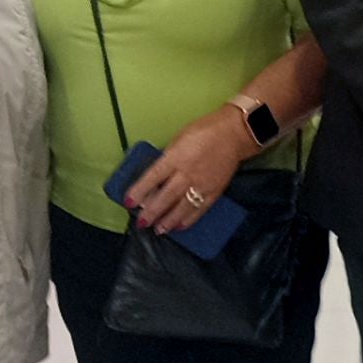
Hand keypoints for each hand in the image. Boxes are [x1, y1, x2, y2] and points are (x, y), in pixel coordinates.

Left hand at [124, 107, 253, 233]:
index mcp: (176, 157)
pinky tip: (179, 226)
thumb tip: (157, 177)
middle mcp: (187, 173)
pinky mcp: (214, 191)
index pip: (152, 177)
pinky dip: (189, 220)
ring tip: (159, 230)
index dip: (139, 191)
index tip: (128, 202)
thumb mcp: (179, 139)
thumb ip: (168, 158)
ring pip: (182, 207)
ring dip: (168, 221)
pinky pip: (199, 209)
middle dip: (152, 212)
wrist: (233, 134)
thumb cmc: (204, 131)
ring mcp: (202, 184)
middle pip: (166, 197)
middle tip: (142, 223)